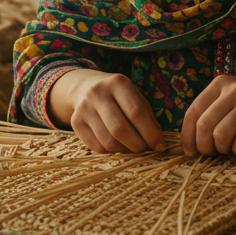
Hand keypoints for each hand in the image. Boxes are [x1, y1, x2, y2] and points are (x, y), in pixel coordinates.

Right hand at [50, 69, 164, 153]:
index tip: (160, 146)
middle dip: (137, 145)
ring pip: (108, 142)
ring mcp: (84, 107)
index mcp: (118, 83)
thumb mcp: (136, 98)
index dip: (150, 133)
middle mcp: (98, 93)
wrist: (86, 88)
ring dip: (125, 150)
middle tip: (145, 149)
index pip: (136, 112)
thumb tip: (158, 144)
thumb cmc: (119, 97)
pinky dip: (111, 151)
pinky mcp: (75, 122)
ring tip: (132, 147)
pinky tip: (117, 144)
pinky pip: (97, 147)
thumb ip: (148, 118)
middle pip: (120, 129)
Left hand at [180, 76, 235, 156]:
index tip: (190, 152)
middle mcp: (233, 90)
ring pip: (221, 135)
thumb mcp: (231, 97)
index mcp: (220, 84)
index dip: (187, 136)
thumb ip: (211, 111)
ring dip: (221, 150)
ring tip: (228, 150)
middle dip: (204, 146)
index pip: (192, 112)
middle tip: (211, 153)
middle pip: (204, 126)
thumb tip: (189, 141)